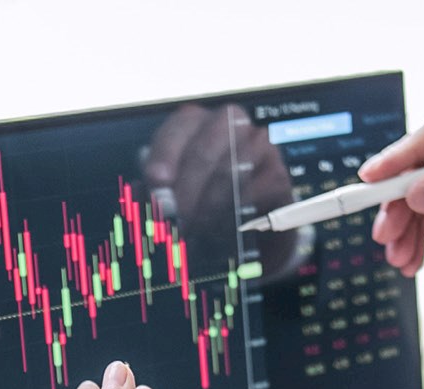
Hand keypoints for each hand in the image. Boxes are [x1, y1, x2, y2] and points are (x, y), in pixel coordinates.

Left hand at [144, 103, 299, 269]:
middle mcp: (229, 125)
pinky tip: (218, 231)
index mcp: (198, 123)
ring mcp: (258, 146)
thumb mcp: (175, 193)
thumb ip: (157, 192)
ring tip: (192, 230)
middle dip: (185, 190)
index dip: (165, 155)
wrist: (250, 225)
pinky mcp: (277, 174)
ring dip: (207, 206)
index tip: (156, 183)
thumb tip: (146, 197)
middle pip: (204, 151)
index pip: (179, 126)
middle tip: (174, 219)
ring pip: (229, 172)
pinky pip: (255, 191)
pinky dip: (234, 213)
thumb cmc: (204, 202)